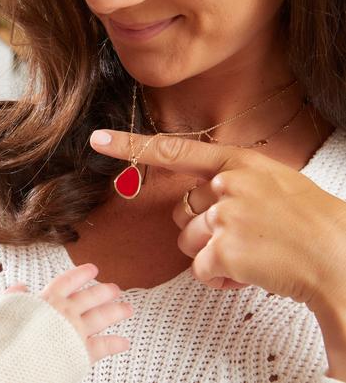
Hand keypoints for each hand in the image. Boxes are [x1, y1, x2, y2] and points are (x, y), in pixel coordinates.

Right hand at [7, 263, 131, 363]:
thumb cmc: (7, 333)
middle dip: (104, 292)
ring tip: (128, 308)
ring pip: (102, 317)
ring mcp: (76, 330)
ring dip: (116, 312)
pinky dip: (115, 344)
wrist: (14, 357)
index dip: (82, 273)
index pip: (69, 281)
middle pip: (91, 297)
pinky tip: (124, 342)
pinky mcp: (81, 350)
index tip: (93, 269)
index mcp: (48, 299)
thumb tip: (20, 286)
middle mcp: (66, 311)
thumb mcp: (6, 307)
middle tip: (115, 289)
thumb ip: (15, 296)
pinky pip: (103, 346)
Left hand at [89, 129, 345, 308]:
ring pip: (187, 242)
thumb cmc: (309, 224)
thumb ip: (232, 183)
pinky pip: (200, 270)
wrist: (341, 257)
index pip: (174, 150)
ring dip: (213, 257)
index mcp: (238, 163)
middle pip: (180, 212)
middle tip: (246, 237)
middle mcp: (227, 184)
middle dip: (202, 231)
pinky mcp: (224, 248)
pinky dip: (221, 279)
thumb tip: (198, 200)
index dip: (130, 145)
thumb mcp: (273, 184)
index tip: (96, 139)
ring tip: (254, 254)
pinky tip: (252, 273)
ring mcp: (225, 215)